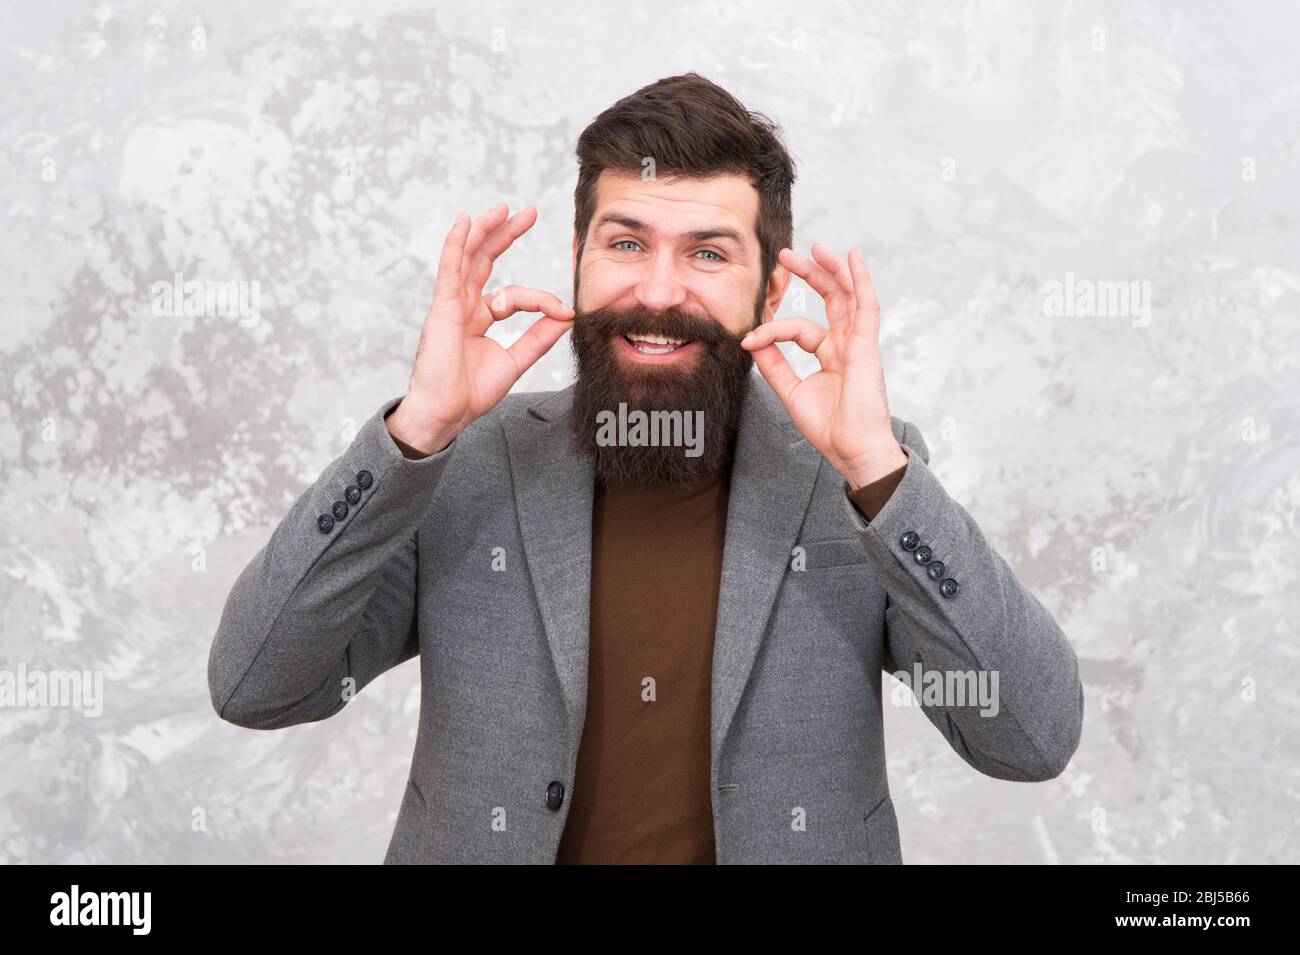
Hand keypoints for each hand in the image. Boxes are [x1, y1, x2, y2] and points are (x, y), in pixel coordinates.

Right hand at [387, 202, 574, 454]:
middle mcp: (464, 305)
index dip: (542, 300)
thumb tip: (566, 315)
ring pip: (468, 257)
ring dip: (485, 230)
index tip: (564, 311)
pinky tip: (465, 221)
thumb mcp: (516, 360)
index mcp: (479, 317)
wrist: (447, 413)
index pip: (514, 295)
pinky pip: (449, 268)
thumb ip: (539, 337)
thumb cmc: (471, 393)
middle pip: (485, 260)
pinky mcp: (442, 308)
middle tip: (528, 212)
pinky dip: (457, 243)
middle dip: (506, 234)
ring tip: (504, 207)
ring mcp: (451, 304)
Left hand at [741, 244, 906, 488]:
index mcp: (830, 356)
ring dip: (831, 269)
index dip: (773, 328)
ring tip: (814, 246)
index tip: (749, 338)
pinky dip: (860, 280)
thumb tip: (752, 341)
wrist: (851, 450)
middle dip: (809, 274)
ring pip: (847, 296)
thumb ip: (774, 365)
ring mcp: (858, 343)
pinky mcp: (866, 345)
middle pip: (830, 299)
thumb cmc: (829, 429)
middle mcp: (845, 344)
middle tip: (785, 256)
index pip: (799, 328)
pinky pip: (866, 306)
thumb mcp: (791, 392)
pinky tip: (852, 257)